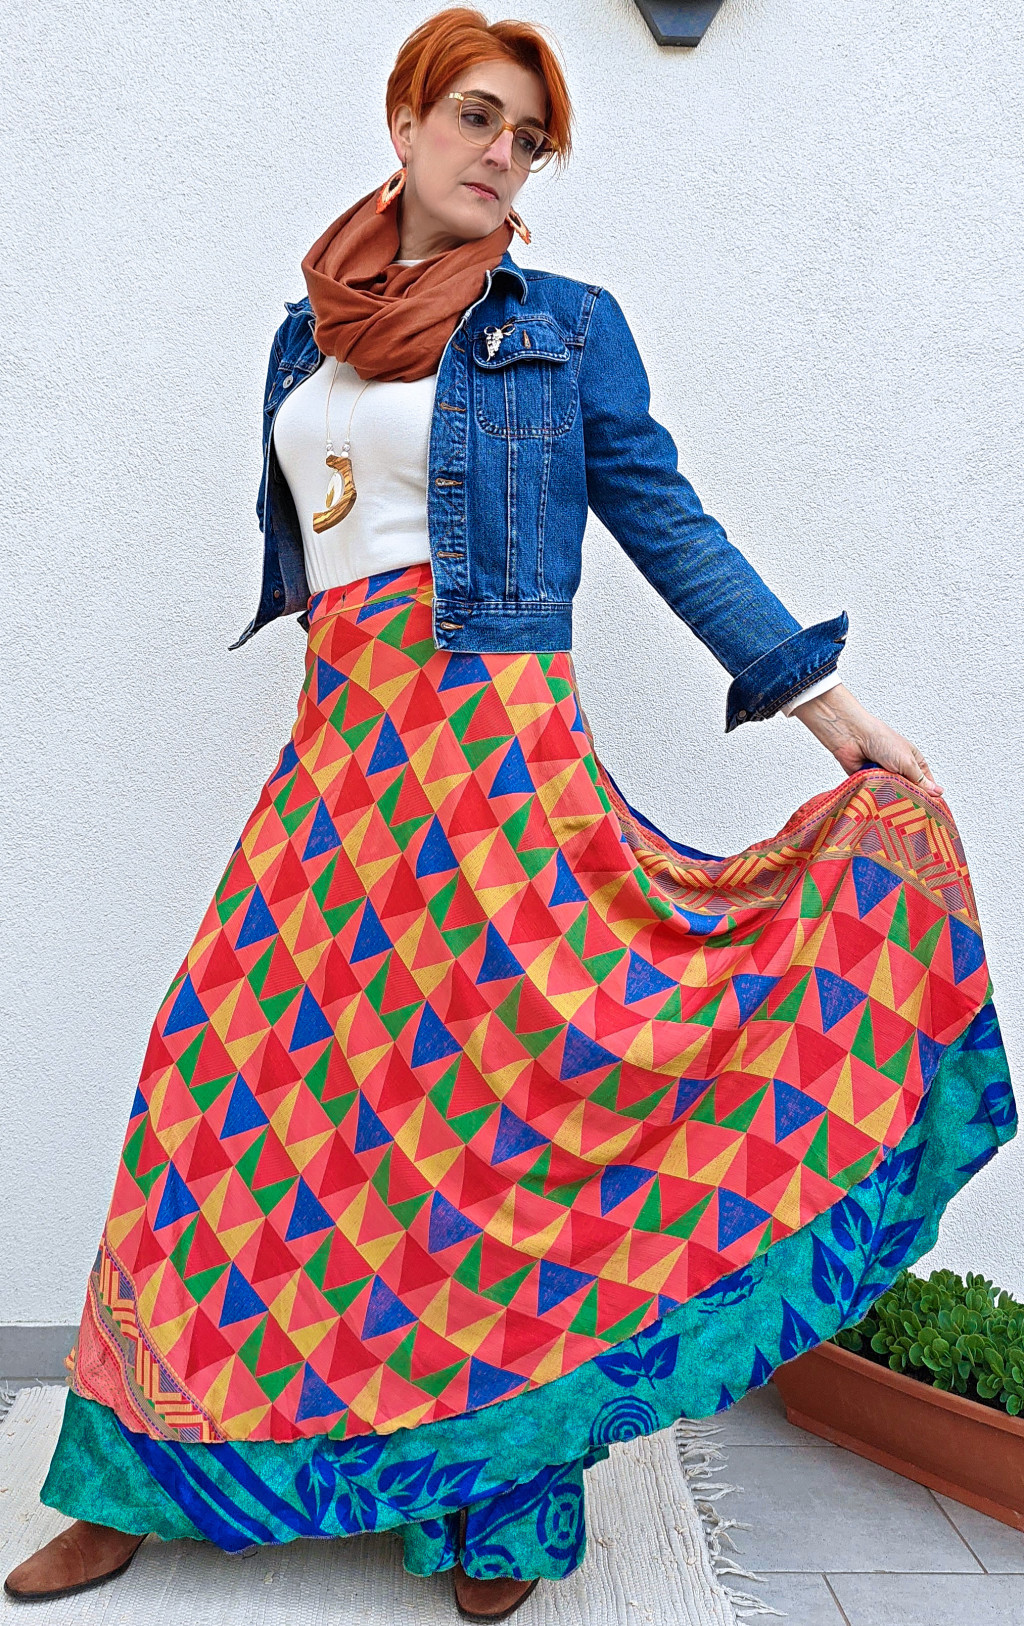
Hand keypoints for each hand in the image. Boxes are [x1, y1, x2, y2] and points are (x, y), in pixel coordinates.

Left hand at [790, 683, 943, 795]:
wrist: (852, 737)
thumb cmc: (882, 741)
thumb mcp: (907, 762)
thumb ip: (920, 780)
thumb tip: (937, 792)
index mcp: (913, 762)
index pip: (926, 783)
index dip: (929, 796)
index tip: (930, 810)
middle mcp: (899, 770)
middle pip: (908, 793)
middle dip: (908, 799)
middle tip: (909, 810)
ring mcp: (883, 777)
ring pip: (891, 797)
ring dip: (890, 797)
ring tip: (891, 802)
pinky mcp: (868, 783)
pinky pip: (875, 796)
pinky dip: (876, 797)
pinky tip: (877, 800)